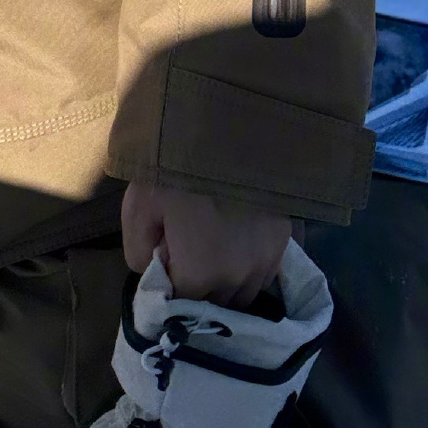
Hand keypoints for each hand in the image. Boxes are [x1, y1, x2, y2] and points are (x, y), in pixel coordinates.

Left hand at [120, 183, 291, 304]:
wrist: (231, 124)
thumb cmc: (178, 166)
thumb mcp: (139, 205)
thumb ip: (138, 252)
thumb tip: (156, 270)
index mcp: (202, 275)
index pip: (181, 304)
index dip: (169, 283)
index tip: (165, 257)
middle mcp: (240, 278)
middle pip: (215, 303)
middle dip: (199, 287)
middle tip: (188, 251)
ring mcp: (269, 259)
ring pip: (245, 293)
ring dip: (228, 282)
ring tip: (215, 250)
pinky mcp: (288, 239)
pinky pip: (268, 271)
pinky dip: (253, 266)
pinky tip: (242, 243)